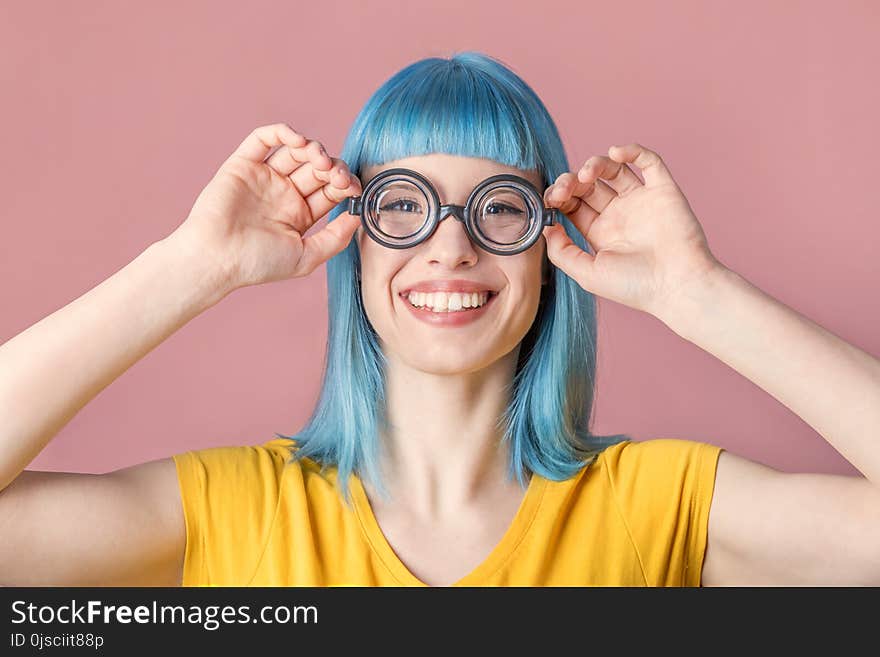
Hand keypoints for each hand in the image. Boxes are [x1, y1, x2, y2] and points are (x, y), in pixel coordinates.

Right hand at [167, 123, 362, 291]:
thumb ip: (335, 238)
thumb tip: (358, 217)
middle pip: (317, 168)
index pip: (331, 190)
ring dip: (313, 149)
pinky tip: (297, 141)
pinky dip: (282, 132)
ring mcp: (264, 177)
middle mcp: (283, 193)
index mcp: (300, 214)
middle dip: (333, 167)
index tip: (353, 187)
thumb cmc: (257, 263)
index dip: (346, 184)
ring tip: (319, 159)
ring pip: (295, 151)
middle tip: (336, 175)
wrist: (216, 258)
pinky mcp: (243, 165)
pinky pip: (263, 139)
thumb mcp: (306, 257)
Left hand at [542, 143, 722, 317]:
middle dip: (570, 181)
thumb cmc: (634, 286)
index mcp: (600, 233)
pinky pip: (649, 162)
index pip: (572, 204)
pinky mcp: (663, 191)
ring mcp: (641, 201)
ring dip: (595, 164)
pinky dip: (632, 151)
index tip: (550, 199)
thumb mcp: (586, 273)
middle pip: (588, 185)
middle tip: (564, 188)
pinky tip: (616, 154)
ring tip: (586, 174)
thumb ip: (561, 251)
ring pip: (614, 169)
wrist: (676, 285)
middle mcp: (619, 214)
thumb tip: (546, 227)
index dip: (558, 196)